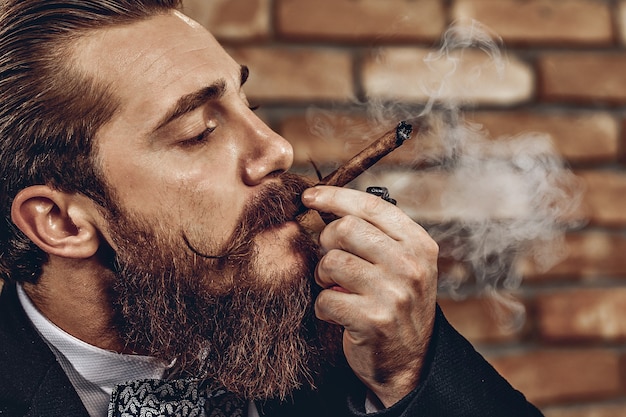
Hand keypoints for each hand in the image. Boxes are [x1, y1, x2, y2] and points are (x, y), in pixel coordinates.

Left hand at [301, 185, 438, 406]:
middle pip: (345, 229)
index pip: (371, 207)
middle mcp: (411, 265)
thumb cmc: (395, 303)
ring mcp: (394, 293)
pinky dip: (324, 307)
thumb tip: (327, 204)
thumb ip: (377, 235)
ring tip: (336, 287)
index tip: (310, 196)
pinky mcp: (374, 320)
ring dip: (323, 276)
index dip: (335, 197)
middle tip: (330, 259)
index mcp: (419, 244)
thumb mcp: (402, 264)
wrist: (409, 362)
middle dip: (326, 241)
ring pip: (331, 262)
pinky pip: (326, 299)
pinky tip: (338, 314)